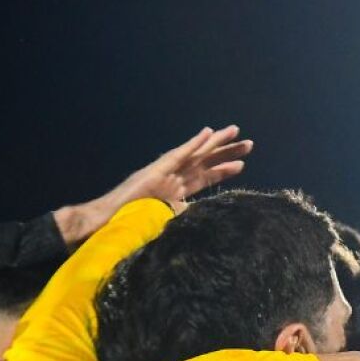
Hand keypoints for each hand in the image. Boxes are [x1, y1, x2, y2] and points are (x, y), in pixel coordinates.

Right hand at [56, 126, 252, 242]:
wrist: (110, 225)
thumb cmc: (135, 227)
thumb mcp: (169, 224)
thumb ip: (186, 220)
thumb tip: (206, 224)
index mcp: (176, 191)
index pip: (205, 178)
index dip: (223, 171)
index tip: (241, 165)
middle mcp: (173, 178)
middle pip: (205, 163)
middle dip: (226, 153)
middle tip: (249, 145)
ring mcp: (165, 172)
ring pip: (196, 154)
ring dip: (216, 143)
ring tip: (236, 133)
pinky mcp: (156, 171)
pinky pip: (178, 155)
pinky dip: (193, 144)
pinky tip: (208, 133)